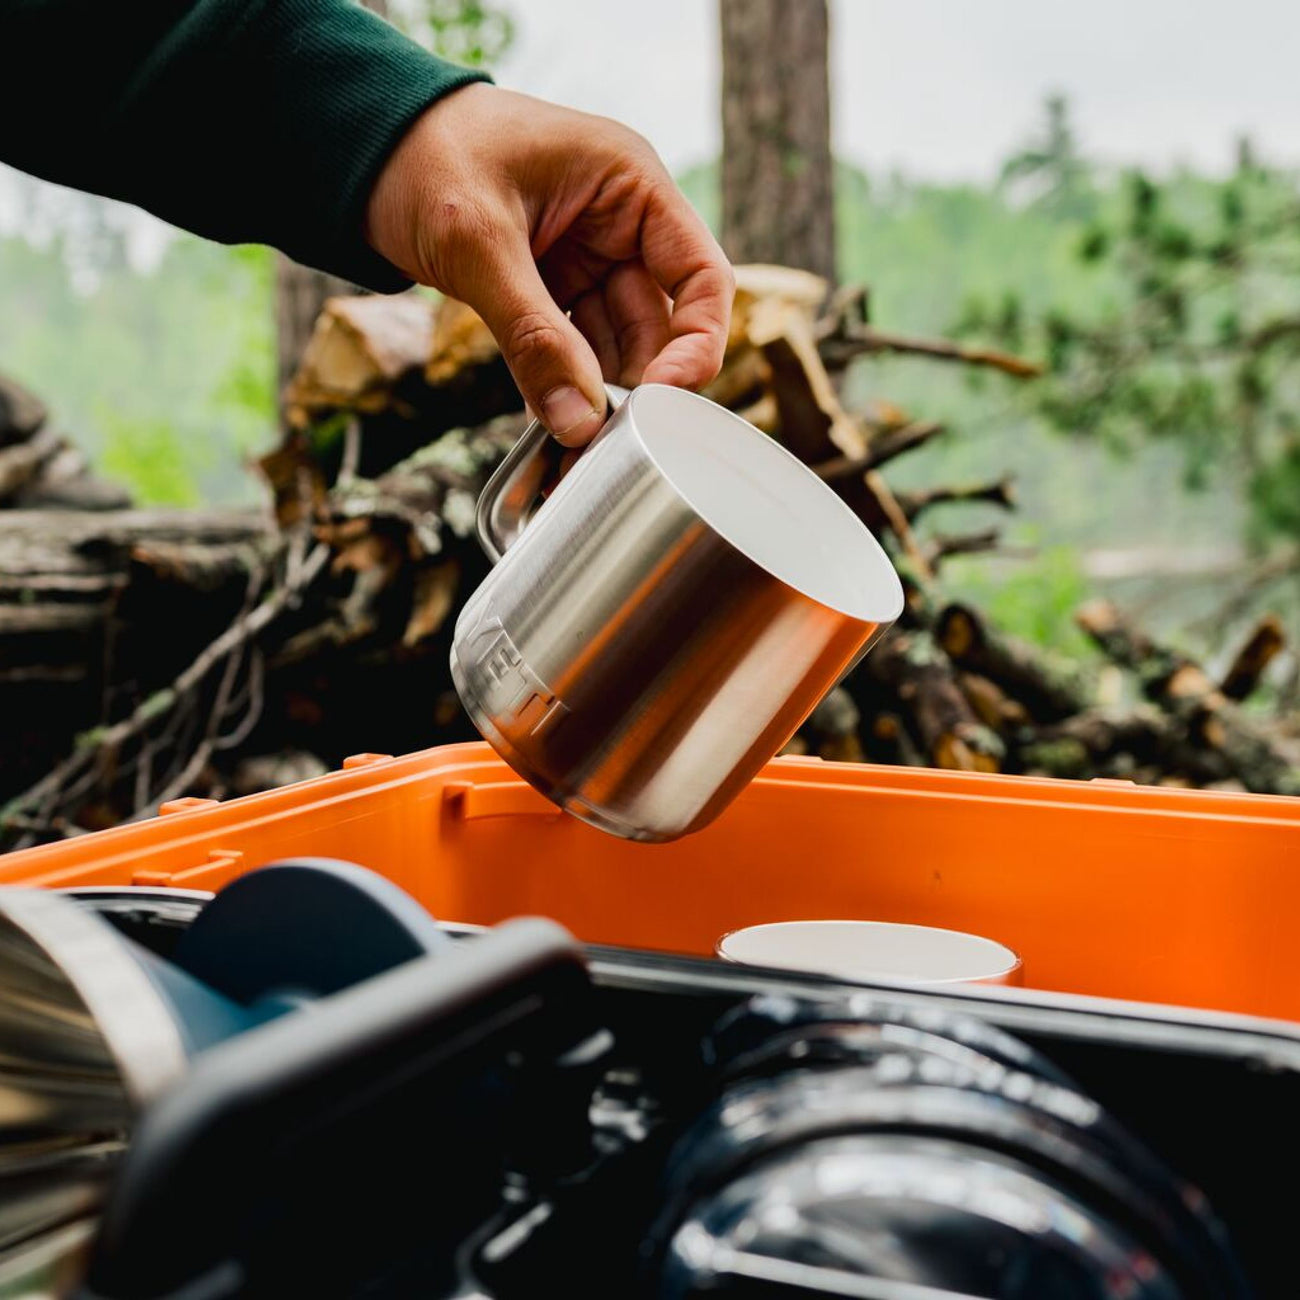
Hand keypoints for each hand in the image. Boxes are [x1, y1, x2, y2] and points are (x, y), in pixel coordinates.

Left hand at [364, 83, 734, 444]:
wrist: (361, 147)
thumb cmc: (424, 155)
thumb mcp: (479, 244)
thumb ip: (532, 335)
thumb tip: (578, 421)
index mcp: (629, 185)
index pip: (702, 276)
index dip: (697, 343)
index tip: (662, 398)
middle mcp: (621, 224)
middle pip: (660, 325)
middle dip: (635, 384)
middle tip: (602, 438)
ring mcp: (587, 260)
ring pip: (615, 347)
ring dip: (596, 394)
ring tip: (572, 442)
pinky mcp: (552, 289)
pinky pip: (573, 350)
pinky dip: (563, 387)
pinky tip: (549, 423)